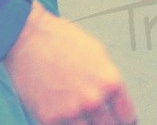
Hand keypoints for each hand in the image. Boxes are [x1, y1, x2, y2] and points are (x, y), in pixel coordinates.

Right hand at [5, 0, 136, 123]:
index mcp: (109, 81)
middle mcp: (93, 100)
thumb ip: (107, 81)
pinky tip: (66, 117)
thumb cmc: (61, 40)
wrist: (28, 39)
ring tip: (83, 116)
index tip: (122, 121)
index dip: (126, 120)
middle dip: (107, 123)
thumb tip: (114, 101)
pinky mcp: (49, 120)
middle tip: (102, 117)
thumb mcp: (97, 54)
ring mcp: (71, 113)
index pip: (128, 116)